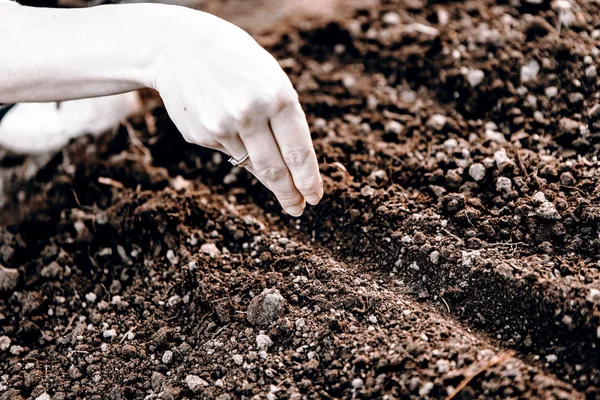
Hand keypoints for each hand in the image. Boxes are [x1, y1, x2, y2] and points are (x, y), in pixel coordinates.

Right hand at [153, 11, 322, 215]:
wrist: (181, 47)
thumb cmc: (239, 65)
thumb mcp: (271, 82)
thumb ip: (283, 122)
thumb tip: (291, 171)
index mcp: (277, 97)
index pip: (298, 152)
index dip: (307, 181)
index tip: (315, 198)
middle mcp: (248, 114)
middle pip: (274, 170)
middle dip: (288, 194)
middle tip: (297, 209)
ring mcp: (220, 126)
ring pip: (249, 164)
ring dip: (262, 169)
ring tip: (264, 158)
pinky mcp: (199, 135)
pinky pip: (227, 151)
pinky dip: (233, 143)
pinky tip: (223, 119)